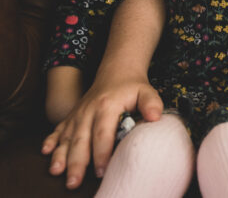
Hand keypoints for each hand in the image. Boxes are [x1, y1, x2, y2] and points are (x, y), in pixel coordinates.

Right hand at [41, 75, 163, 188]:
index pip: (103, 133)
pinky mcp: (71, 116)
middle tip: (74, 182)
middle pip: (81, 139)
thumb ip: (151, 103)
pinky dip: (51, 140)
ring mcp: (77, 114)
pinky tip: (45, 152)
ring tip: (57, 172)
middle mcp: (88, 111)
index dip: (101, 153)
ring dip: (60, 155)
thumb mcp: (146, 91)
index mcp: (107, 106)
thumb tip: (155, 117)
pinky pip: (58, 129)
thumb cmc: (132, 86)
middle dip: (77, 162)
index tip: (102, 170)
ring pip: (66, 137)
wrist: (116, 72)